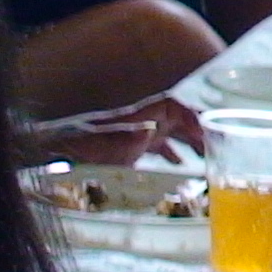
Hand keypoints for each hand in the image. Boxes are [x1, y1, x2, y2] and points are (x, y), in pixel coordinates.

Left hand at [23, 92, 206, 165]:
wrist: (51, 152)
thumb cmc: (73, 148)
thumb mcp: (99, 145)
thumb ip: (124, 137)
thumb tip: (149, 129)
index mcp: (136, 117)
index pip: (173, 107)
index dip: (194, 116)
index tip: (211, 130)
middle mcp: (139, 121)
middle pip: (177, 119)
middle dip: (199, 129)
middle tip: (220, 143)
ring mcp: (133, 133)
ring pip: (169, 132)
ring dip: (189, 141)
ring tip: (207, 155)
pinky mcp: (127, 147)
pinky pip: (156, 146)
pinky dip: (171, 153)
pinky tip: (178, 165)